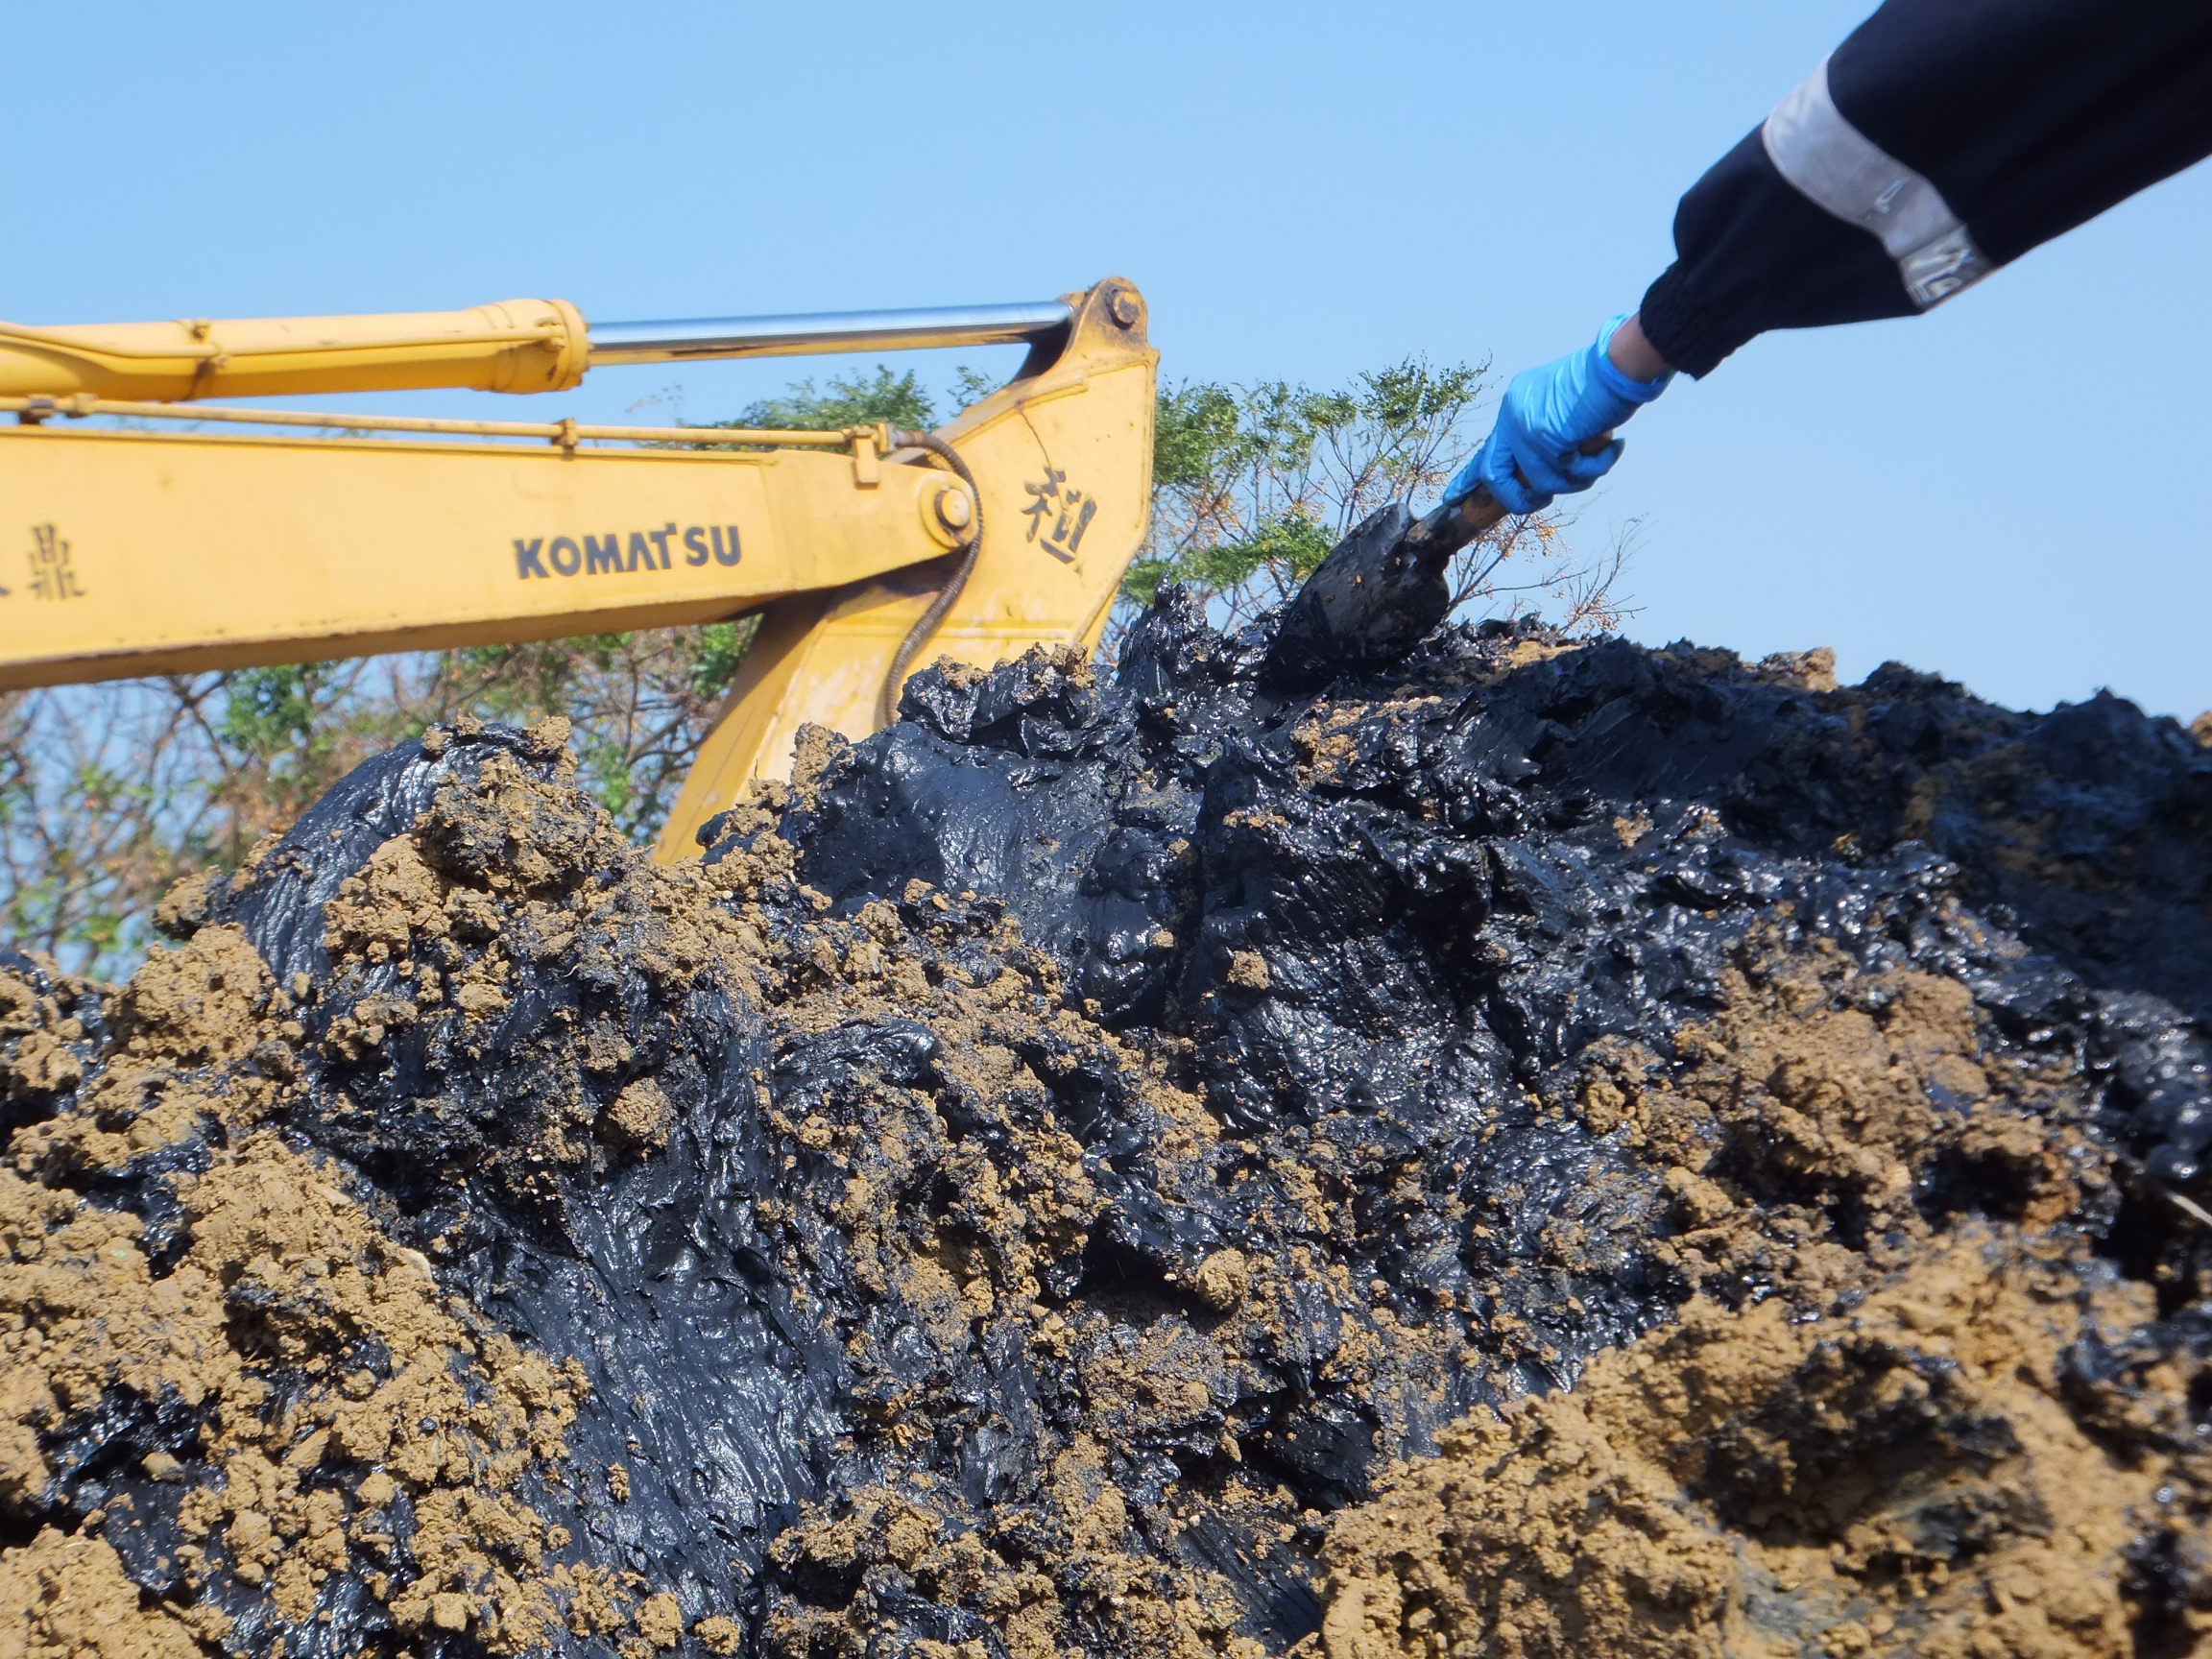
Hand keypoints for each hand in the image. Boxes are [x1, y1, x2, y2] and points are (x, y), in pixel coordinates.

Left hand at [1446, 315, 1671, 515]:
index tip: (1453, 497)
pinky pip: (1571, 474)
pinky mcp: (1547, 440)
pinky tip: (1614, 445)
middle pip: (1495, 476)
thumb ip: (1549, 436)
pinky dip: (1597, 466)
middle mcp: (1513, 416)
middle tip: (1539, 504)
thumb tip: (1550, 473)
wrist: (1619, 363)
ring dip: (1579, 478)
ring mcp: (1527, 429)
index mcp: (1514, 405)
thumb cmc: (1603, 382)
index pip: (1486, 450)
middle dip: (1517, 501)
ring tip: (1603, 455)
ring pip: (1544, 483)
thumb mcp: (1563, 407)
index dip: (1468, 478)